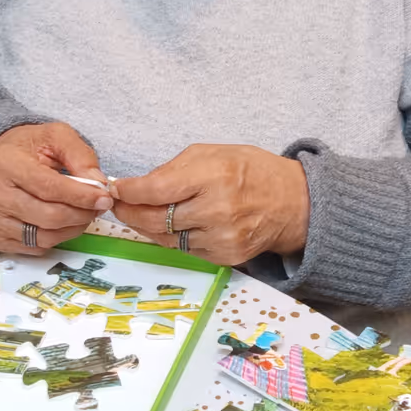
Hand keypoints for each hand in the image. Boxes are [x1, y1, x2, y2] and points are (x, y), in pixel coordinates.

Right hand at [0, 122, 113, 255]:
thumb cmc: (23, 149)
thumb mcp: (53, 136)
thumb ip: (79, 155)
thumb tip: (97, 182)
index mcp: (6, 164)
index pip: (49, 187)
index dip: (81, 196)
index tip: (103, 197)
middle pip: (49, 216)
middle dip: (81, 214)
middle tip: (97, 207)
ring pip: (43, 237)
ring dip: (72, 228)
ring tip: (82, 214)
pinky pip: (34, 247)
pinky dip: (55, 238)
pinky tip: (61, 223)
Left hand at [113, 144, 309, 265]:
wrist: (292, 203)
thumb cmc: (252, 171)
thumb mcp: (214, 153)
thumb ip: (175, 168)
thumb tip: (139, 185)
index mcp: (214, 176)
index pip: (158, 189)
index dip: (130, 192)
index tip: (117, 189)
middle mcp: (218, 210)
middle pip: (156, 219)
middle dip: (129, 213)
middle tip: (117, 206)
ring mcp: (222, 237)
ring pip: (166, 239)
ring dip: (146, 228)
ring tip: (137, 215)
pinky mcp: (226, 257)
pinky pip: (185, 250)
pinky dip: (170, 239)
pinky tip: (166, 227)